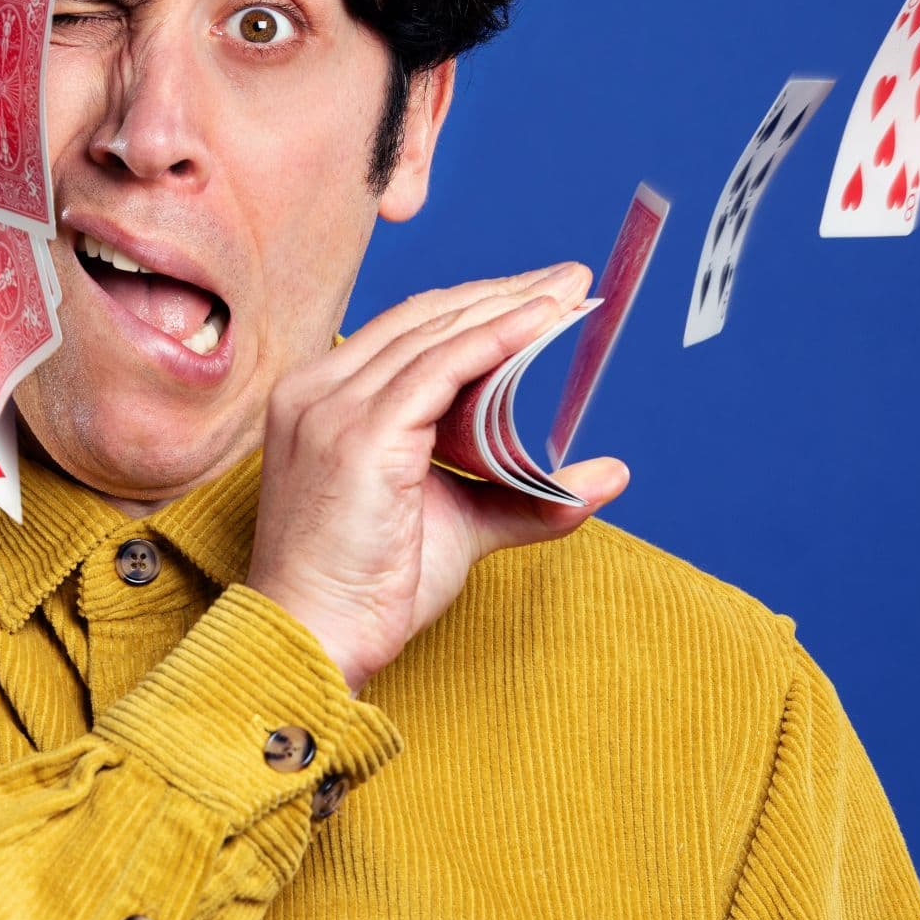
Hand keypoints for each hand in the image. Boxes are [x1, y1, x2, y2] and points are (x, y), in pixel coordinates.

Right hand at [246, 264, 630, 693]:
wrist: (316, 638)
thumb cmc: (369, 588)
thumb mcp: (458, 524)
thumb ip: (522, 494)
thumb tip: (603, 477)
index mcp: (321, 400)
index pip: (407, 333)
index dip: (477, 307)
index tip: (542, 298)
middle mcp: (317, 391)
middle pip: (422, 319)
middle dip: (503, 294)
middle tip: (571, 281)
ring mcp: (332, 407)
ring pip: (435, 333)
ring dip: (510, 306)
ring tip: (569, 293)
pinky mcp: (360, 433)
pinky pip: (441, 367)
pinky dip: (497, 338)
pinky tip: (541, 324)